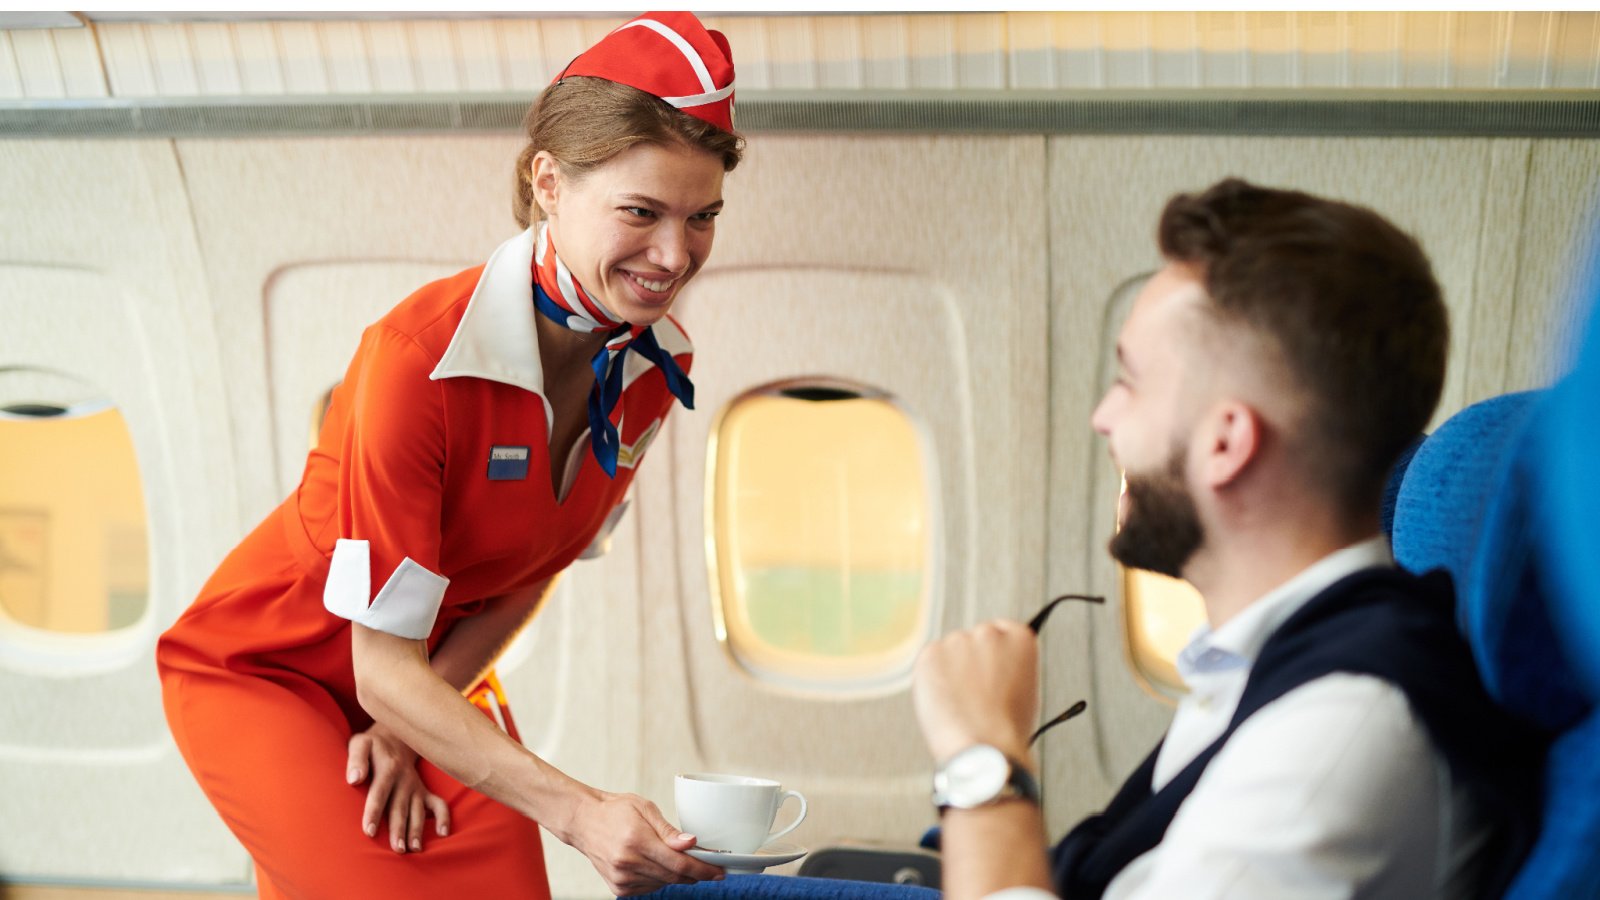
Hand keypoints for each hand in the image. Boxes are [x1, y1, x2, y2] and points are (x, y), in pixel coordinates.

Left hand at [346, 723, 450, 853]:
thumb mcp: (360, 744)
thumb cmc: (372, 744)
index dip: (374, 812)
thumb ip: (356, 760)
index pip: (379, 792)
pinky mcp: (423, 791)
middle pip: (400, 807)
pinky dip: (443, 817)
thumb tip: (353, 779)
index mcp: (388, 768)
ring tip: (415, 849)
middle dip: (399, 828)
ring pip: (418, 810)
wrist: (396, 736)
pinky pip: (438, 804)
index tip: (369, 831)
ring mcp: (415, 786)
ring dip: (417, 829)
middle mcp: (404, 779)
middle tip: (397, 849)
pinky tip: (442, 834)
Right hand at [563, 790, 725, 895]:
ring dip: (677, 875)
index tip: (720, 871)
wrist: (583, 821)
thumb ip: (669, 830)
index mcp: (636, 842)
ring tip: (678, 859)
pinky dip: (660, 878)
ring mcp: (622, 879)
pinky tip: (657, 864)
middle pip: (674, 877)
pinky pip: (650, 888)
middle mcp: (628, 864)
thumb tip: (692, 843)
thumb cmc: (615, 810)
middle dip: (696, 873)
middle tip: (710, 867)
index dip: (703, 869)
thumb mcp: (644, 808)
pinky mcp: (618, 888)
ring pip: (663, 884)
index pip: (679, 864)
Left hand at [913, 619, 1039, 762]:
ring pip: (949, 654)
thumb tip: (989, 663)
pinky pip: (929, 664)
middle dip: (969, 663)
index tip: (990, 673)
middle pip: (972, 641)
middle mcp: (989, 632)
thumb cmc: (1007, 730)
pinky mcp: (931, 653)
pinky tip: (945, 704)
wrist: (985, 748)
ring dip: (950, 672)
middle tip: (973, 696)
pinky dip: (931, 681)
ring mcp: (958, 641)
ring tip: (960, 706)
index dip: (992, 657)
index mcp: (1020, 637)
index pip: (1001, 631)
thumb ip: (1008, 666)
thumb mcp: (1025, 689)